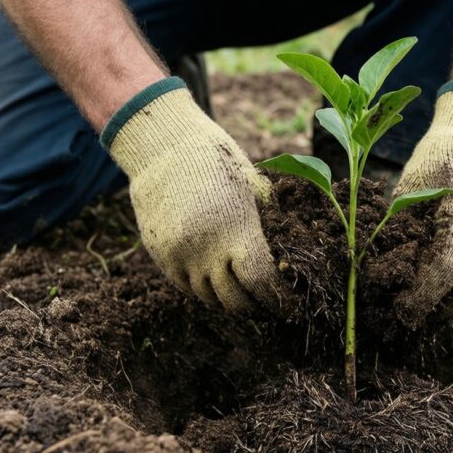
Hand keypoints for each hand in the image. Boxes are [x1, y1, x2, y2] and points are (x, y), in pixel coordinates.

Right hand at [101, 78, 279, 312]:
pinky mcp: (160, 255)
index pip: (260, 283)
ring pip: (208, 297)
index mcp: (236, 230)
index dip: (276, 299)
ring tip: (244, 297)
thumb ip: (269, 220)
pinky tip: (218, 284)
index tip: (287, 305)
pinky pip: (185, 286)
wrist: (162, 146)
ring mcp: (179, 255)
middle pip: (234, 299)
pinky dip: (204, 289)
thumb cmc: (216, 160)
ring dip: (228, 300)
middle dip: (255, 306)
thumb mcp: (253, 184)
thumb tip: (291, 252)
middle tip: (268, 306)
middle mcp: (205, 249)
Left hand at [394, 80, 452, 324]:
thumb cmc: (439, 158)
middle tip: (409, 318)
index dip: (421, 296)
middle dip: (439, 310)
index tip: (400, 312)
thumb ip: (402, 232)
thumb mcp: (411, 189)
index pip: (446, 270)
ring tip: (423, 308)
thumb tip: (386, 274)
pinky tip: (444, 290)